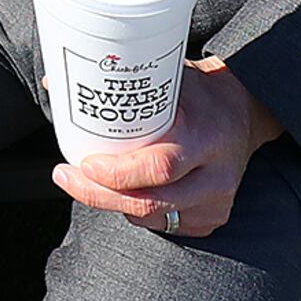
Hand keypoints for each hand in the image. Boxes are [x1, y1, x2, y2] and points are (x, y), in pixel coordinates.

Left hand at [51, 59, 281, 238]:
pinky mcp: (213, 219)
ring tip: (88, 180)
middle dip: (99, 193)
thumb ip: (119, 81)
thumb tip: (54, 82)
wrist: (247, 113)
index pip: (158, 167)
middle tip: (67, 176)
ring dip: (113, 202)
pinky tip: (124, 191)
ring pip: (151, 217)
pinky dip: (138, 210)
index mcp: (205, 136)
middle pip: (148, 201)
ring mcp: (217, 202)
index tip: (83, 162)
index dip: (116, 173)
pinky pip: (163, 224)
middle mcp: (216, 175)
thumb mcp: (169, 76)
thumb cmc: (199, 93)